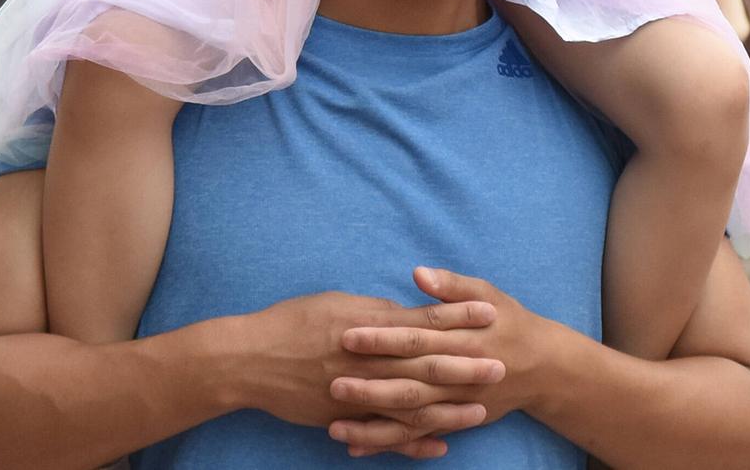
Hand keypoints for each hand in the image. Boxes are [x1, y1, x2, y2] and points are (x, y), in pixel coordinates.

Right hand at [235, 289, 500, 455]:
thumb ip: (375, 311)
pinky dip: (412, 442)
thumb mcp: (337, 304)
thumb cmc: (292, 322)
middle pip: (425, 363)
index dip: (458, 316)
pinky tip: (438, 447)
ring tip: (481, 410)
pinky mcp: (344, 418)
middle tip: (500, 365)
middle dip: (466, 365)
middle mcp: (366, 359)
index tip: (490, 313)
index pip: (423, 319)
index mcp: (368, 325)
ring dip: (448, 408)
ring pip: (410, 403)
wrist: (249, 360)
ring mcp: (356, 392)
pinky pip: (385, 433)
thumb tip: (406, 311)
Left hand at [330, 267, 565, 453]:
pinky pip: (417, 437)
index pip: (416, 338)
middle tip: (332, 380)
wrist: (544, 368)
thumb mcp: (488, 294)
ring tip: (334, 426)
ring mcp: (455, 404)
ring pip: (409, 418)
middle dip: (370, 384)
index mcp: (462, 340)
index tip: (349, 334)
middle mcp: (457, 377)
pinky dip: (388, 444)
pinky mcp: (454, 422)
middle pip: (408, 381)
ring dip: (373, 423)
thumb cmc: (510, 322)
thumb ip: (452, 286)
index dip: (383, 337)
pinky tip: (356, 447)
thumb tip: (419, 273)